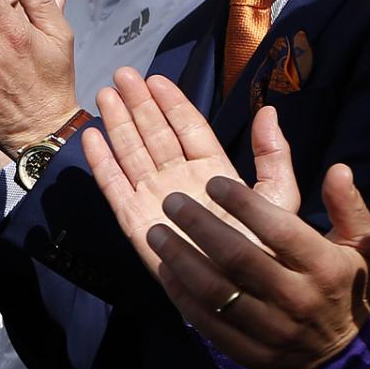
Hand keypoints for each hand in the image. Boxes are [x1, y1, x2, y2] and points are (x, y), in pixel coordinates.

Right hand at [83, 69, 298, 277]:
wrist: (240, 293)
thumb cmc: (264, 247)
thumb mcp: (280, 197)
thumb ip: (275, 157)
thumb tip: (269, 112)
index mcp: (212, 171)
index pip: (187, 128)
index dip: (171, 103)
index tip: (155, 79)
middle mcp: (179, 179)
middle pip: (154, 134)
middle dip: (138, 104)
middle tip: (122, 75)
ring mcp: (154, 198)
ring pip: (131, 152)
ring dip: (117, 124)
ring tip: (104, 95)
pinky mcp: (133, 220)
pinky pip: (114, 185)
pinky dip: (101, 162)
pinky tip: (90, 137)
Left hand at [128, 164, 369, 368]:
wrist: (338, 353)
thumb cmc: (343, 285)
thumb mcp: (361, 245)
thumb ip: (348, 206)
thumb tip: (338, 169)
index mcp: (325, 268)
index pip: (279, 230)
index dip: (243, 204)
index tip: (213, 183)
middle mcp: (298, 298)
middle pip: (238, 258)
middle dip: (199, 225)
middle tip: (172, 202)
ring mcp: (270, 329)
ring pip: (214, 291)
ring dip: (179, 258)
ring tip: (156, 232)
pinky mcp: (247, 352)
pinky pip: (205, 320)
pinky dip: (180, 292)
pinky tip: (165, 268)